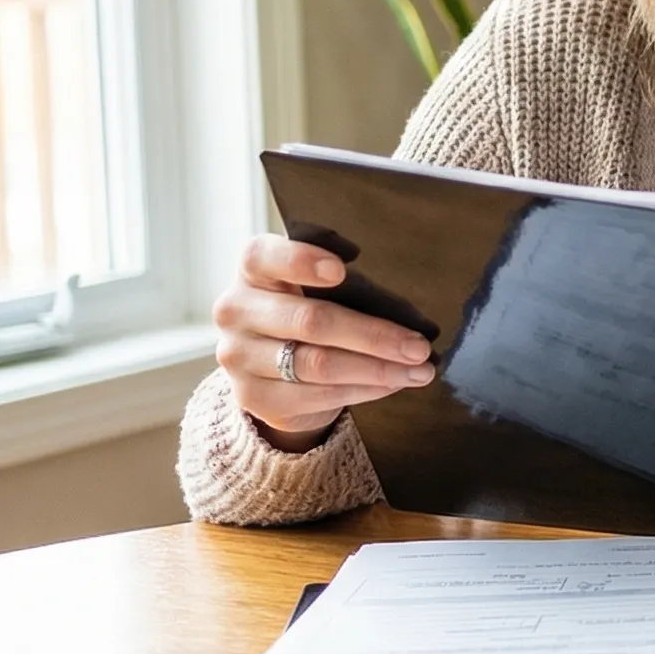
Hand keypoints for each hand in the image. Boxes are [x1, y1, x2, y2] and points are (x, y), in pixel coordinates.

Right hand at [213, 235, 435, 451]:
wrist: (269, 365)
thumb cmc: (306, 309)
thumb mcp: (314, 286)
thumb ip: (343, 283)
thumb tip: (406, 311)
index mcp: (252, 271)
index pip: (264, 257)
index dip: (301, 261)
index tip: (342, 269)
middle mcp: (235, 310)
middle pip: (309, 320)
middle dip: (374, 335)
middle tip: (419, 346)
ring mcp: (238, 357)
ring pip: (318, 364)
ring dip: (377, 369)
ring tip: (419, 371)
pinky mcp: (252, 396)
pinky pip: (317, 395)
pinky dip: (363, 390)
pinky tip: (393, 384)